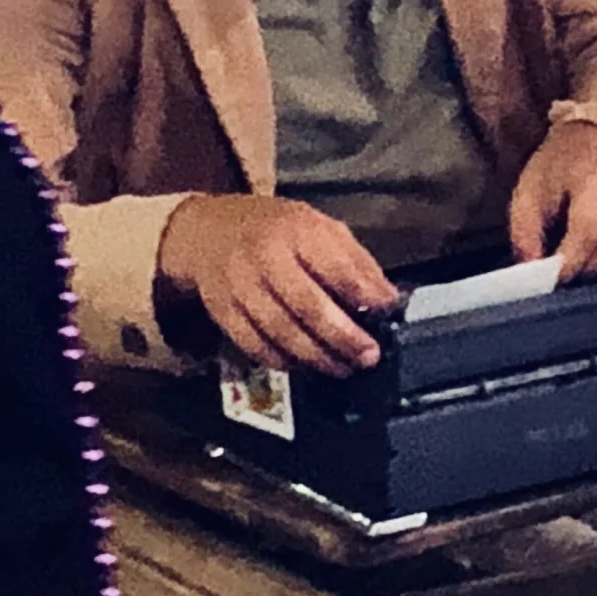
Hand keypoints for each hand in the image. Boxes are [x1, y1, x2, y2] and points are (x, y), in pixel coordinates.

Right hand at [156, 195, 398, 375]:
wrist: (208, 232)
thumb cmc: (276, 230)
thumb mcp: (319, 227)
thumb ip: (355, 261)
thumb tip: (388, 299)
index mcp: (296, 230)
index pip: (334, 265)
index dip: (363, 292)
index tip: (387, 310)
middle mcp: (265, 257)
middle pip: (307, 306)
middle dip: (343, 337)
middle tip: (368, 356)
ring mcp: (240, 287)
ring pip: (281, 332)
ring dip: (316, 357)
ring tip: (342, 368)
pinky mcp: (222, 312)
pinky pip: (255, 345)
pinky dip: (283, 360)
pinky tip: (304, 364)